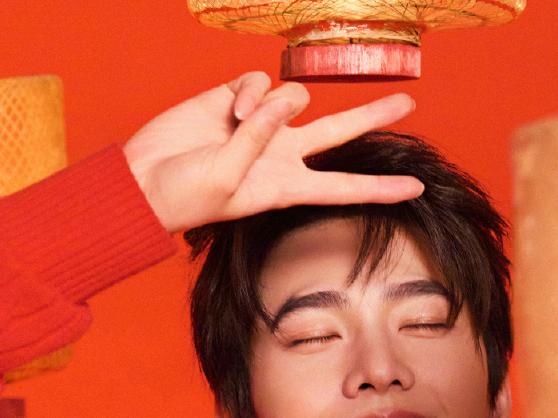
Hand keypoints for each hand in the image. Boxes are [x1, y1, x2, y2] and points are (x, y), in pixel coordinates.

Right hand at [123, 73, 422, 233]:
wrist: (142, 180)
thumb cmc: (183, 197)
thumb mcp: (227, 179)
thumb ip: (259, 139)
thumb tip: (285, 100)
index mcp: (284, 187)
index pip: (342, 187)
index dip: (379, 188)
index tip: (415, 189)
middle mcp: (279, 153)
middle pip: (338, 132)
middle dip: (372, 116)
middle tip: (407, 101)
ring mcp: (259, 124)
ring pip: (294, 95)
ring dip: (270, 105)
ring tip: (237, 122)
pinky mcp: (235, 98)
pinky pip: (260, 81)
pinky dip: (248, 92)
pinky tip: (229, 110)